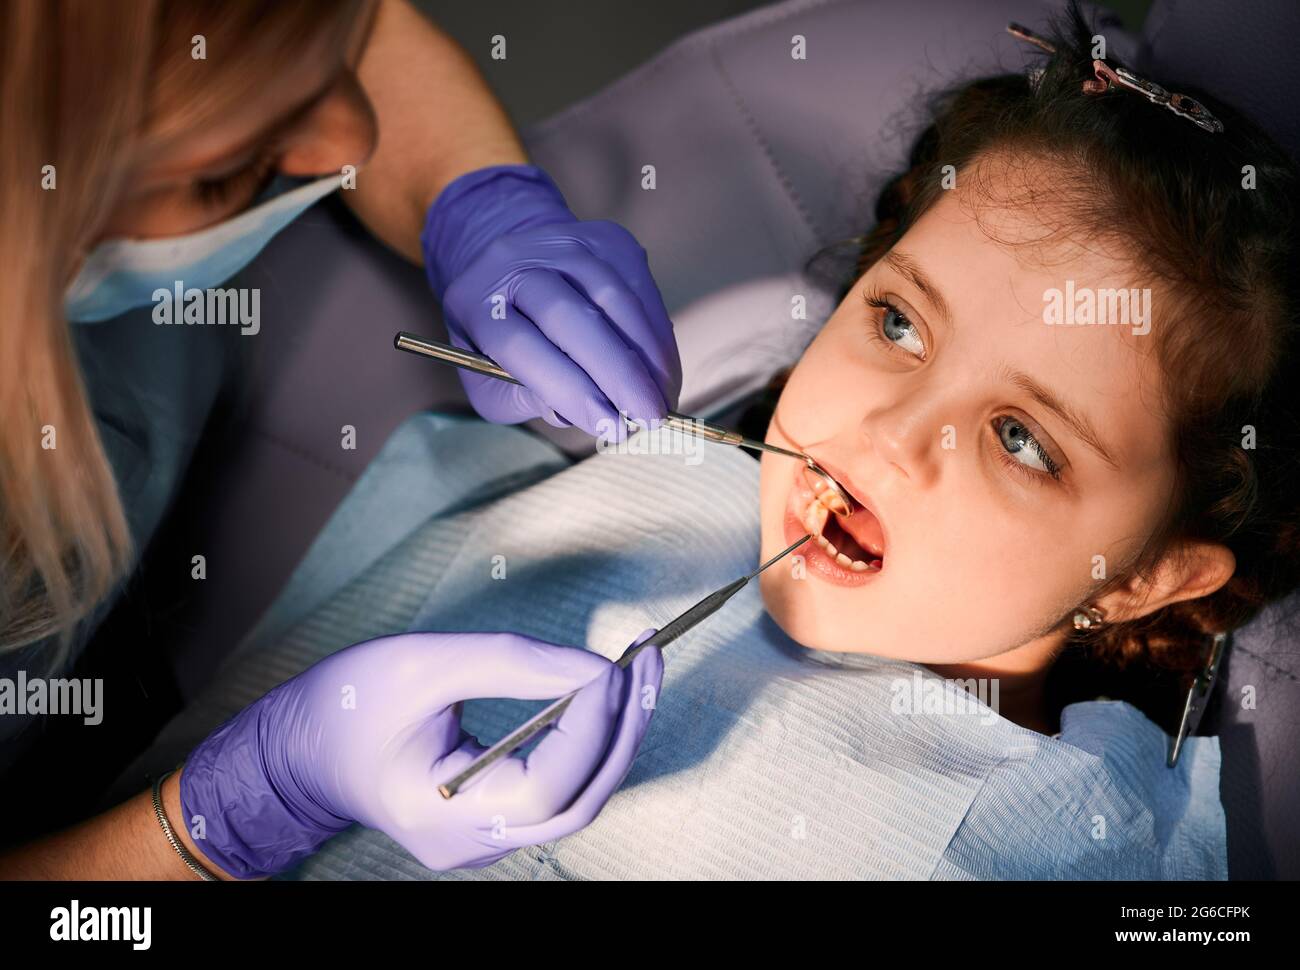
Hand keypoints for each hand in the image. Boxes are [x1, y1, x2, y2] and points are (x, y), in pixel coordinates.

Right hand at [180, 630, 662, 876]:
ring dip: (612, 736)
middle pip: (579, 802)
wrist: (296, 753)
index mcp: (445, 817)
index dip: (593, 722)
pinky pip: (556, 793)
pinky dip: (586, 745)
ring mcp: (483, 842)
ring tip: (637, 672)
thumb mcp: (423, 665)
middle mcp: (472, 845)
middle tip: (649, 659)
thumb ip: (513, 663)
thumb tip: (597, 668)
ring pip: (575, 802)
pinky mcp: (490, 823)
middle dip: (623, 729)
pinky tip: (601, 698)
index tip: (616, 662)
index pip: (550, 783)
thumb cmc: (345, 706)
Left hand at [421, 164, 681, 438]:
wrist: (517, 271)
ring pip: (614, 298)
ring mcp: (563, 242)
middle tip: (650, 416)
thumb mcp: (493, 382)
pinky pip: (641, 287)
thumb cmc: (505, 342)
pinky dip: (657, 334)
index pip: (519, 346)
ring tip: (663, 398)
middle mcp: (513, 261)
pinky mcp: (605, 239)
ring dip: (647, 354)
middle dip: (618, 373)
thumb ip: (526, 401)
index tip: (610, 427)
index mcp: (474, 302)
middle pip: (570, 317)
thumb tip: (585, 414)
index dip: (569, 389)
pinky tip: (664, 370)